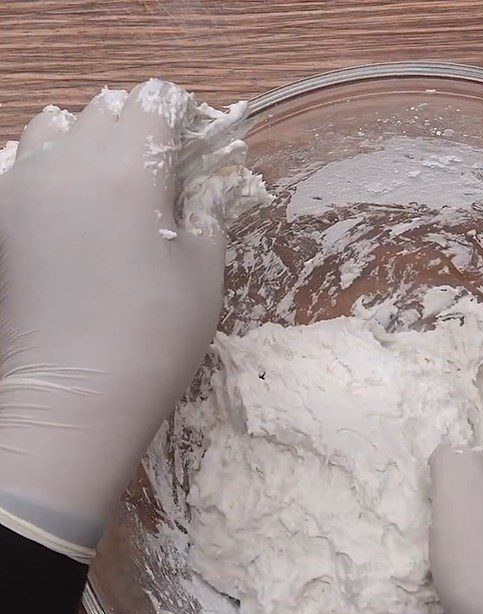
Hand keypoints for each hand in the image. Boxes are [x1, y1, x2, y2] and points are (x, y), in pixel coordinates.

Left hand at [0, 81, 224, 560]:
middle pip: (106, 109)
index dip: (184, 118)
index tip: (199, 151)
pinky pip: (19, 162)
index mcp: (127, 169)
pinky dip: (48, 167)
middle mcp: (66, 161)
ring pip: (54, 127)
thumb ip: (209, 210)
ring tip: (110, 187)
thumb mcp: (204, 270)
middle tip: (163, 179)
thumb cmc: (156, 333)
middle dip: (140, 129)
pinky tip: (67, 208)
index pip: (156, 103)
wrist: (76, 393)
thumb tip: (213, 181)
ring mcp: (21, 187)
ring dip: (88, 141)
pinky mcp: (0, 218)